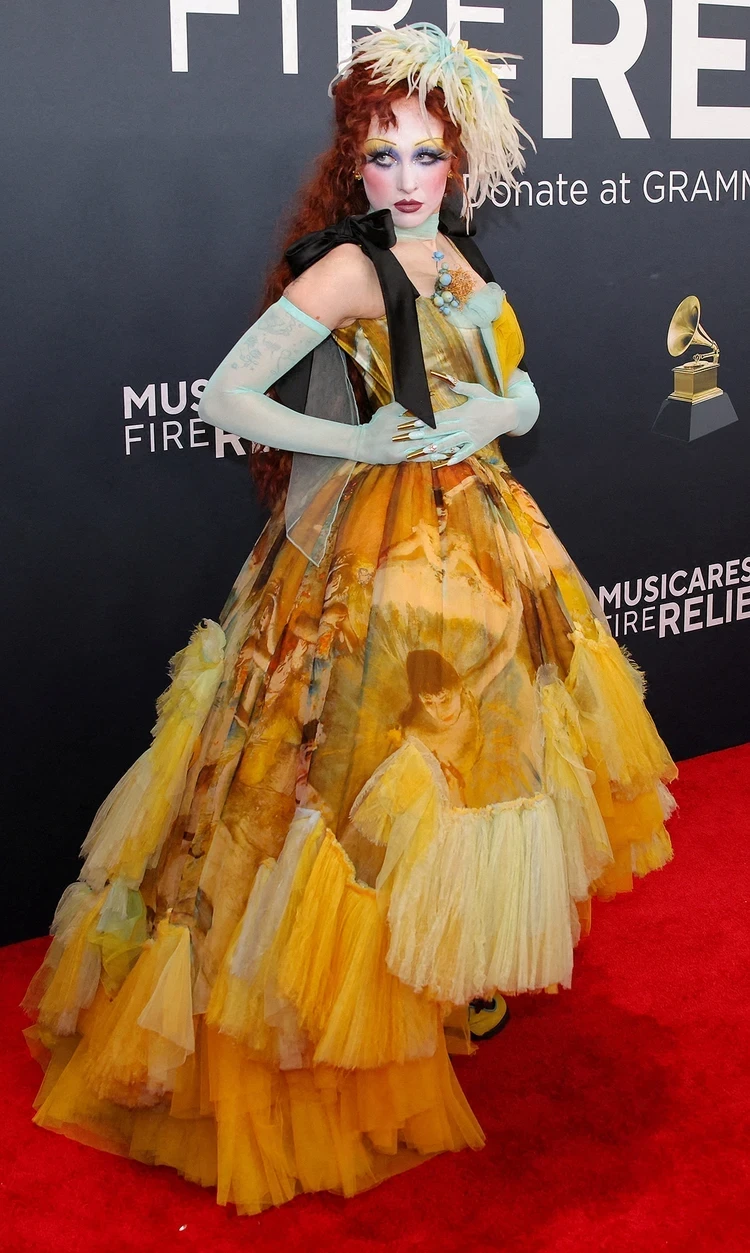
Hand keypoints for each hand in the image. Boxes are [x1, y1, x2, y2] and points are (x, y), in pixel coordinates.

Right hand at [353, 401, 457, 465]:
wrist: (361, 443)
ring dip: (441, 446)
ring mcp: (402, 445)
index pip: (422, 418)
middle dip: (444, 433)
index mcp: (402, 419)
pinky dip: (431, 457)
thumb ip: (403, 403)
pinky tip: (442, 457)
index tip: (452, 417)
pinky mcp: (400, 456)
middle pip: (427, 432)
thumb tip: (421, 395)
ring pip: (425, 445)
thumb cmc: (376, 425)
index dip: (438, 418)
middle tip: (460, 431)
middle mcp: (404, 433)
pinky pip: (418, 457)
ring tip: (457, 445)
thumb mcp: (388, 410)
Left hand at [404, 379, 519, 465]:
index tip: (414, 423)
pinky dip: (457, 457)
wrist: (509, 414)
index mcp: (462, 412)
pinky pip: (466, 452)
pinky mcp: (478, 444)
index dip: (427, 421)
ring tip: (424, 450)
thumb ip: (461, 386)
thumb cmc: (490, 400)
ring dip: (438, 447)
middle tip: (410, 437)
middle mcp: (465, 425)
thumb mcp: (476, 390)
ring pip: (452, 442)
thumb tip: (447, 378)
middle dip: (425, 434)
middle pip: (442, 431)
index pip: (441, 417)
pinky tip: (447, 463)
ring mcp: (472, 436)